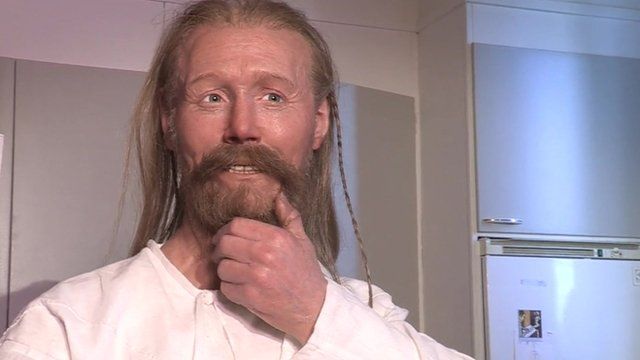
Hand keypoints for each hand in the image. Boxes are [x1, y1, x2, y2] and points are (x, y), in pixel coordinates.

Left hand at [211, 193, 327, 343]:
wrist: (313, 307)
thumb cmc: (306, 272)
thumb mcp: (302, 240)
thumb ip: (289, 216)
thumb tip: (278, 194)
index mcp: (276, 237)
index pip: (236, 225)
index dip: (225, 231)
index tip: (224, 238)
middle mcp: (264, 254)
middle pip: (225, 244)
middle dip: (219, 249)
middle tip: (224, 255)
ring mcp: (256, 276)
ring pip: (222, 267)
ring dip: (225, 270)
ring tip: (235, 272)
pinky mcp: (250, 297)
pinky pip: (226, 287)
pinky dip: (230, 288)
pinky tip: (241, 287)